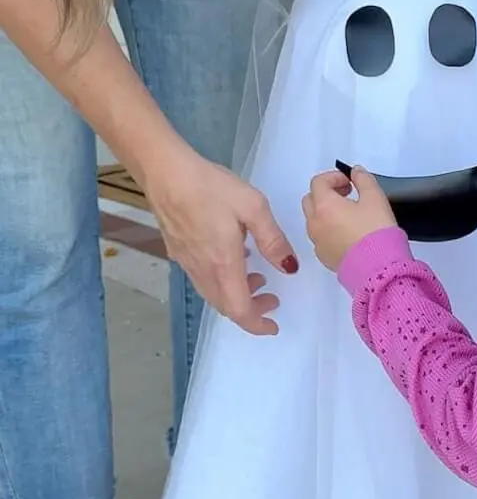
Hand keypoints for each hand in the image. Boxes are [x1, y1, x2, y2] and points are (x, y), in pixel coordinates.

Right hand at [144, 144, 296, 335]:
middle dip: (250, 309)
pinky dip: (221, 280)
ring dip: (236, 294)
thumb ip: (273, 240)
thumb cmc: (210, 187)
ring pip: (212, 293)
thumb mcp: (253, 207)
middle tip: (271, 296)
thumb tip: (289, 268)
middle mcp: (202, 269)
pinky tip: (231, 257)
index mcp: (223, 264)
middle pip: (225, 306)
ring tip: (256, 276)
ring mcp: (186, 261)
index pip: (239, 310)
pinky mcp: (176, 250)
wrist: (164, 173)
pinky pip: (201, 277)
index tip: (273, 325)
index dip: (257, 324)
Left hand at [303, 166, 396, 271]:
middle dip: (326, 193)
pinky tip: (349, 234)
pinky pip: (320, 237)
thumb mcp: (376, 199)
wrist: (378, 270)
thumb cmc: (377, 233)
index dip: (334, 177)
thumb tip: (356, 172)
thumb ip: (364, 180)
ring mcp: (317, 242)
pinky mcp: (324, 257)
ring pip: (314, 220)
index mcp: (325, 206)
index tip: (350, 182)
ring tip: (350, 215)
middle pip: (311, 199)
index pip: (318, 182)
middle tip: (347, 195)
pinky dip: (329, 230)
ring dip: (326, 212)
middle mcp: (315, 223)